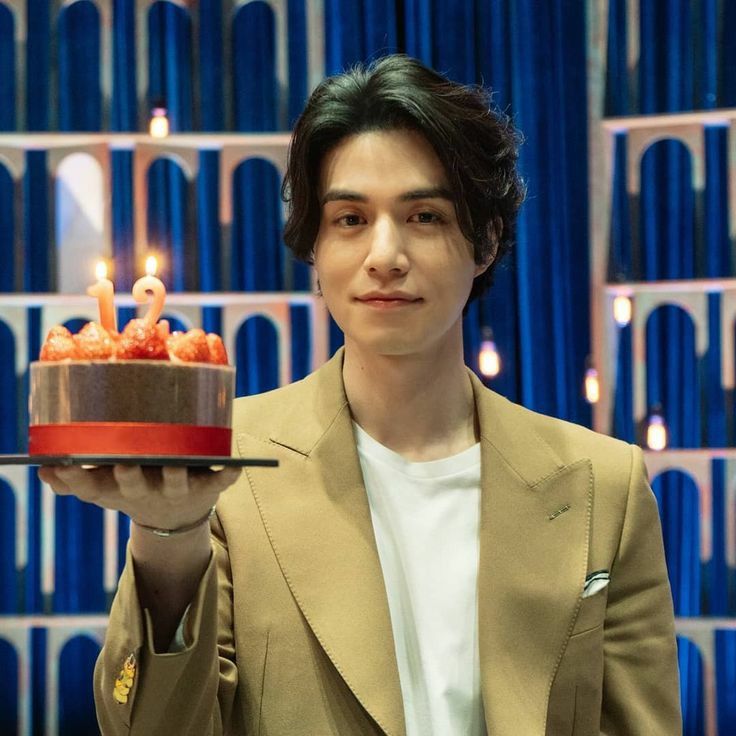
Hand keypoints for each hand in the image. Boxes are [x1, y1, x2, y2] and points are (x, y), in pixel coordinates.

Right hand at [37, 464, 241, 530]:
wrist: (174, 519)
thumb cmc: (132, 489)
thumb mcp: (102, 488)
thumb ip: (73, 480)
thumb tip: (42, 468)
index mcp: (117, 490)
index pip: (90, 487)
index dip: (77, 479)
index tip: (66, 464)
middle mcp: (147, 492)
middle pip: (134, 486)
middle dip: (128, 476)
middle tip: (124, 462)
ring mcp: (179, 490)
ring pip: (177, 484)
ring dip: (176, 475)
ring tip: (175, 462)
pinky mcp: (209, 487)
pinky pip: (222, 480)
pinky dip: (229, 474)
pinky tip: (236, 464)